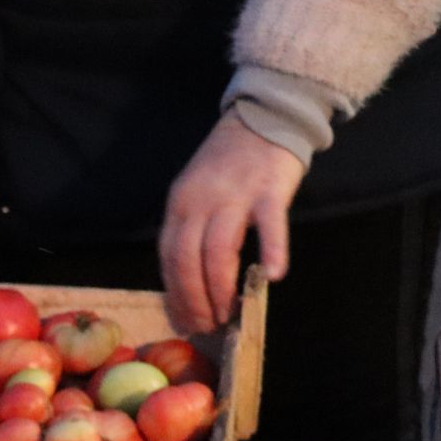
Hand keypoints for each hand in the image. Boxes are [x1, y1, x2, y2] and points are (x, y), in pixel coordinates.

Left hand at [160, 111, 306, 332]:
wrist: (265, 115)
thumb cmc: (230, 162)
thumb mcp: (196, 193)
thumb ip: (191, 229)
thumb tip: (189, 280)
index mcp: (179, 204)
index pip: (169, 258)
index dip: (175, 294)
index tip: (184, 320)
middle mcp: (200, 201)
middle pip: (188, 260)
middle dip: (195, 299)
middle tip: (208, 325)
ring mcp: (235, 195)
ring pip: (218, 251)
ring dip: (221, 289)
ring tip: (230, 313)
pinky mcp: (269, 189)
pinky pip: (268, 225)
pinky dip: (271, 251)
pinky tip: (271, 276)